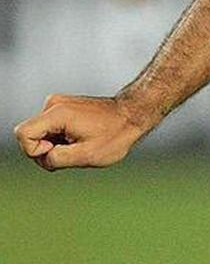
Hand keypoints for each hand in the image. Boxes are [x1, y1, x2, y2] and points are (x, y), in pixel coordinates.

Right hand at [14, 94, 152, 170]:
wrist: (133, 114)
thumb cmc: (115, 134)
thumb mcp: (86, 156)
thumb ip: (55, 159)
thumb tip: (41, 155)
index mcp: (57, 113)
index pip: (23, 134)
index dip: (35, 151)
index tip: (60, 151)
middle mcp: (53, 104)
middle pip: (30, 136)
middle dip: (47, 150)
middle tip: (75, 150)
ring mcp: (57, 104)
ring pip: (40, 134)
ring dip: (55, 145)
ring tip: (81, 143)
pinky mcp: (62, 107)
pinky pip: (48, 130)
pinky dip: (60, 139)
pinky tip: (80, 138)